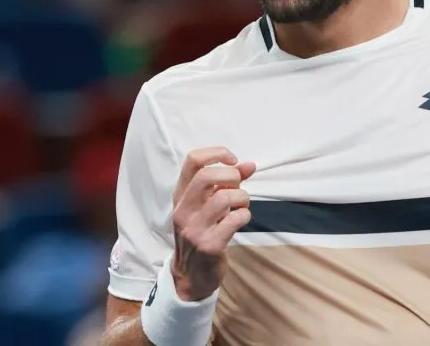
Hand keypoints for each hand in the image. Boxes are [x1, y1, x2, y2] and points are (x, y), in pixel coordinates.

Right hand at [170, 147, 256, 301]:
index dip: (217, 153)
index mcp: (180, 196)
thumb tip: (249, 165)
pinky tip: (241, 220)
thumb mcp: (208, 206)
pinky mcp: (209, 245)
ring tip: (241, 207)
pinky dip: (244, 216)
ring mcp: (194, 228)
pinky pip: (235, 220)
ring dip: (242, 198)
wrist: (191, 275)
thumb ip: (227, 184)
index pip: (192, 160)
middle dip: (232, 176)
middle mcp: (183, 210)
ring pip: (224, 197)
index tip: (232, 161)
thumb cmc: (202, 233)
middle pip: (207, 175)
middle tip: (238, 187)